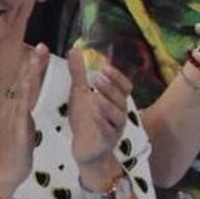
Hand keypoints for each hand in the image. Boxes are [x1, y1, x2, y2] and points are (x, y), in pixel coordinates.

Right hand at [0, 43, 50, 195]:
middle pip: (22, 81)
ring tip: (36, 58)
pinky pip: (21, 108)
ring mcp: (12, 117)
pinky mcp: (15, 128)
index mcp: (15, 108)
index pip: (26, 83)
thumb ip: (24, 112)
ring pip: (21, 90)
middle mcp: (11, 108)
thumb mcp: (21, 127)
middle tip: (41, 45)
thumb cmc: (15, 151)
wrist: (4, 170)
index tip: (41, 50)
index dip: (33, 66)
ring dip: (29, 73)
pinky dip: (25, 94)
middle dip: (32, 63)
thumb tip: (28, 100)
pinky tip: (29, 84)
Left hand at [69, 51, 132, 168]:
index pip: (125, 87)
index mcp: (114, 101)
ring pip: (118, 116)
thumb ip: (79, 73)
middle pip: (122, 100)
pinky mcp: (107, 141)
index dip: (117, 77)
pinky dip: (102, 123)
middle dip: (110, 89)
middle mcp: (119, 114)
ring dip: (107, 105)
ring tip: (95, 96)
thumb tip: (75, 49)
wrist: (85, 148)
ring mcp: (115, 128)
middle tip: (97, 79)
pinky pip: (108, 131)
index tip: (104, 67)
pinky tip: (94, 114)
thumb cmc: (86, 119)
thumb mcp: (80, 93)